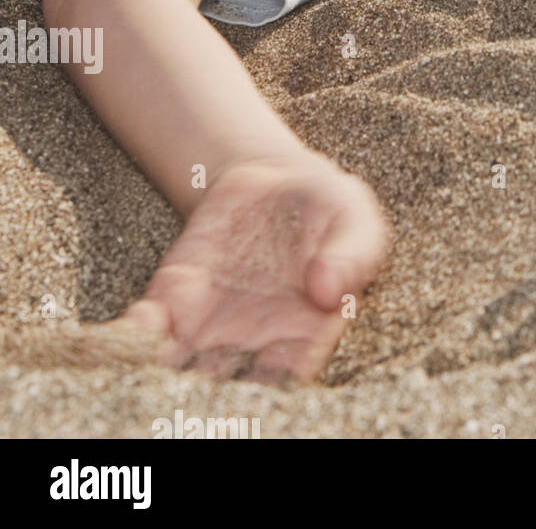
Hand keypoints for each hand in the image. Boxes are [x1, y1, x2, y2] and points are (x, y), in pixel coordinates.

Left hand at [105, 152, 389, 384]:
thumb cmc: (328, 208)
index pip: (280, 388)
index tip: (246, 396)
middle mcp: (251, 344)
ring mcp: (208, 325)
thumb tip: (328, 288)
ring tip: (158, 364)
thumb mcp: (354, 218)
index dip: (260, 402)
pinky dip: (134, 337)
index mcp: (303, 338)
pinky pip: (147, 330)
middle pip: (220, 394)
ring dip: (158, 378)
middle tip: (188, 401)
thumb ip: (352, 253)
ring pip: (175, 371)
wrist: (278, 177)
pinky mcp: (173, 296)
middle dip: (199, 405)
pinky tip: (140, 325)